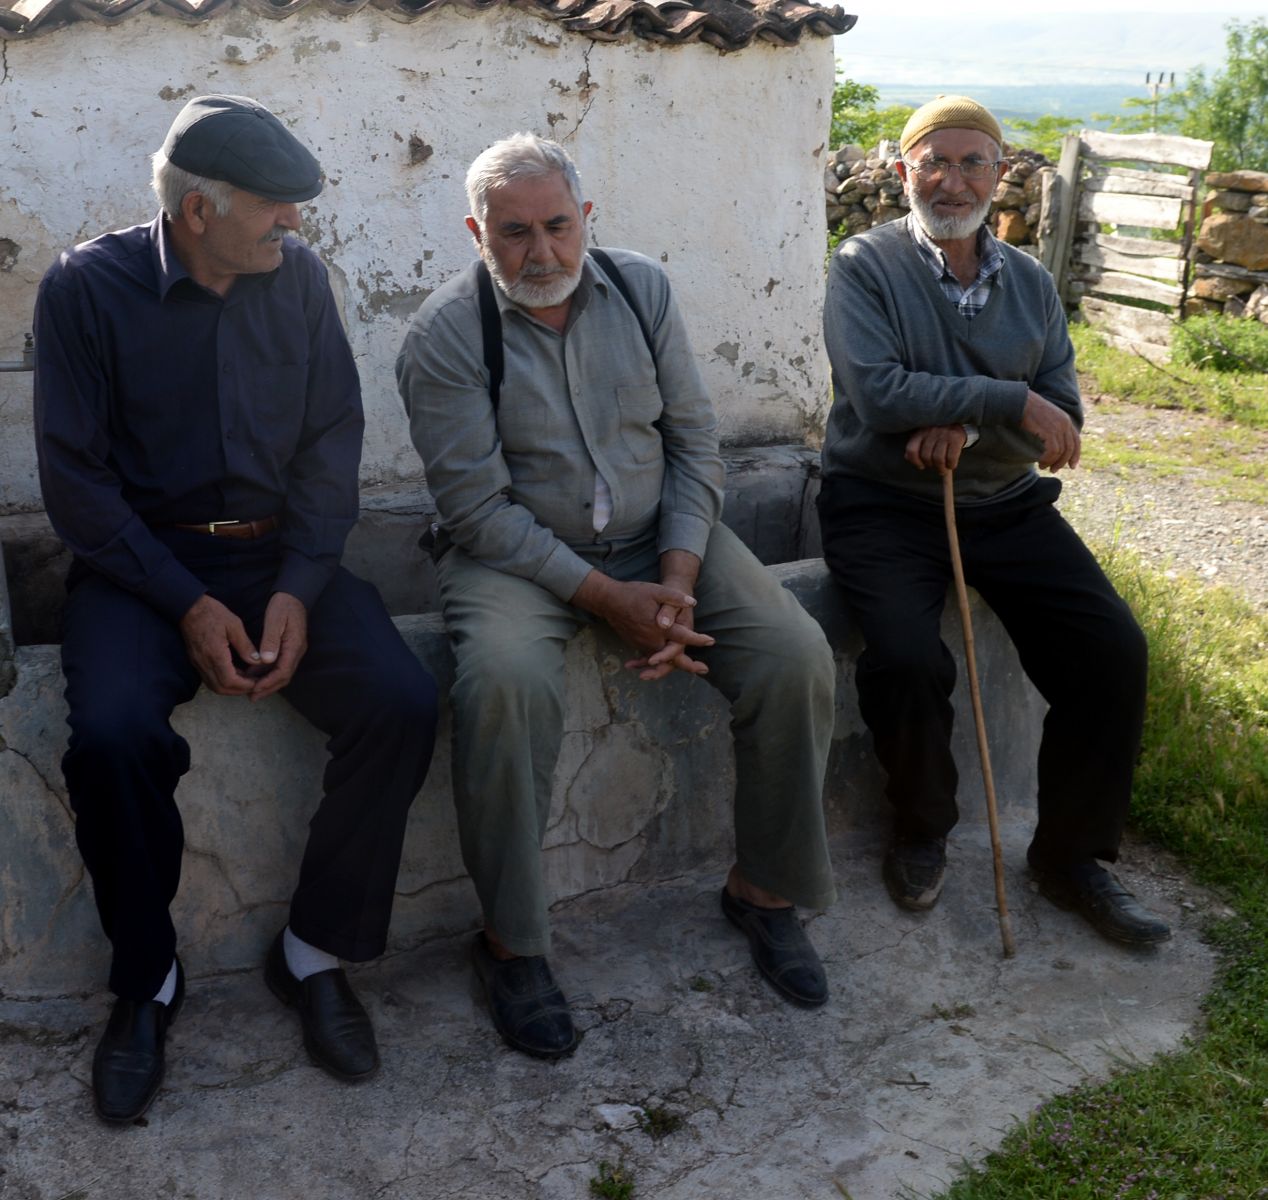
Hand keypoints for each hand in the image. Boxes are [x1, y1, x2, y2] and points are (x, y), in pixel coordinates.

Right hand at [179, 594, 259, 695]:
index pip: (229, 681)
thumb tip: (257, 661)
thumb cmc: (212, 613)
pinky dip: (222, 681)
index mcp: (215, 654)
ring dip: (230, 688)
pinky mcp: (196, 661)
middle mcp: (204, 662)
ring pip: (213, 686)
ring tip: (246, 681)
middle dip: (238, 690)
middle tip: (254, 685)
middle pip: (220, 688)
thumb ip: (245, 645)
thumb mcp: (234, 625)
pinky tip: (234, 673)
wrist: (189, 607)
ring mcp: (198, 663)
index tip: (257, 682)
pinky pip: (208, 678)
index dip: (244, 685)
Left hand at [248, 591, 308, 700]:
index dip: (268, 683)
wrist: (294, 594)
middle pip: (284, 676)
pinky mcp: (289, 647)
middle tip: (252, 696)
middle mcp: (297, 651)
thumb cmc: (283, 605)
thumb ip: (270, 640)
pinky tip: (254, 673)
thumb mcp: (275, 620)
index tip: (254, 689)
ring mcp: (294, 650)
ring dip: (267, 682)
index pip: (283, 671)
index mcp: (294, 645)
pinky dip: (267, 672)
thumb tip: (267, 660)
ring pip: (282, 672)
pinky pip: (280, 665)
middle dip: (268, 688)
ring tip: (249, 688)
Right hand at [571, 570, 713, 669]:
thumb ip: (674, 597)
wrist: (609, 601)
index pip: (683, 636)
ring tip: (693, 668)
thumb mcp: (656, 590)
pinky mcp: (637, 645)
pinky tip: (666, 663)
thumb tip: (693, 603)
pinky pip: (651, 657)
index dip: (698, 639)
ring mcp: (643, 644)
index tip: (711, 641)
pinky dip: (660, 662)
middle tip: (704, 669)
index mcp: (660, 627)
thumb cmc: (634, 594)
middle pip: (673, 657)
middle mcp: (652, 639)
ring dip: (675, 665)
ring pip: (662, 660)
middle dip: (689, 665)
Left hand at [905, 424, 967, 473]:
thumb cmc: (939, 433)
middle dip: (930, 465)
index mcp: (921, 431)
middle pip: (926, 456)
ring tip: (943, 470)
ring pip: (938, 458)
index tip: (921, 466)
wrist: (959, 422)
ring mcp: (944, 434)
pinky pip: (951, 457)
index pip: (911, 449)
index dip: (915, 461)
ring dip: (941, 468)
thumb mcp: (925, 436)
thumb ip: (915, 446)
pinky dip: (951, 465)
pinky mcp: (956, 437)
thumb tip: (907, 458)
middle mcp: (931, 431)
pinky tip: (951, 465)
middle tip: (935, 468)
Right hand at [1021, 390, 1080, 471]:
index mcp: (1065, 420)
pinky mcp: (1049, 431)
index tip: (1072, 466)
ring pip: (1060, 452)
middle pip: (1070, 448)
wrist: (1020, 401)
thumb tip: (1050, 442)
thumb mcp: (1044, 417)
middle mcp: (1065, 423)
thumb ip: (1051, 427)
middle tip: (1053, 470)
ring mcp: (1058, 427)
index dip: (1075, 455)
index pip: (1076, 441)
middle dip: (1062, 462)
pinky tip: (1039, 461)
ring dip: (1052, 462)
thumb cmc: (1027, 409)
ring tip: (1043, 466)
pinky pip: (1052, 451)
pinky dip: (1047, 459)